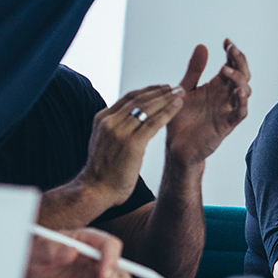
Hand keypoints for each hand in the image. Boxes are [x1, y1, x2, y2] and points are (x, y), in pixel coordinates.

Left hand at [24, 228, 130, 277]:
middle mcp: (100, 258)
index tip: (103, 275)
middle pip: (119, 269)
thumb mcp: (40, 251)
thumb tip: (71, 251)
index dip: (111, 259)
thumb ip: (54, 250)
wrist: (32, 276)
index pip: (110, 245)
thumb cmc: (37, 256)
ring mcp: (100, 276)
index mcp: (90, 241)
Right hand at [78, 84, 184, 203]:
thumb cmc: (104, 170)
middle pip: (140, 99)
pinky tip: (179, 106)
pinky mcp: (132, 144)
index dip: (148, 90)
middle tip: (177, 87)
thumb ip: (115, 127)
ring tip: (181, 92)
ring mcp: (120, 132)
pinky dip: (168, 112)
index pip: (129, 97)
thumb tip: (130, 119)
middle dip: (160, 91)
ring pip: (148, 108)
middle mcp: (109, 122)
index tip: (163, 87)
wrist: (96, 190)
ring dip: (167, 98)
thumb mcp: (104, 141)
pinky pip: (154, 123)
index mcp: (102, 119)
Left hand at [166, 40, 250, 165]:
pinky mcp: (227, 124)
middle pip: (243, 75)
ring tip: (225, 71)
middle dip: (239, 61)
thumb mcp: (185, 89)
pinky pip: (240, 112)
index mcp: (217, 86)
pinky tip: (238, 92)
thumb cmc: (181, 119)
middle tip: (231, 50)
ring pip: (245, 91)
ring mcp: (228, 109)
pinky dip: (242, 102)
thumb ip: (194, 70)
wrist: (175, 146)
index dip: (232, 53)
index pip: (232, 65)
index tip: (226, 42)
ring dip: (239, 79)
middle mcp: (225, 96)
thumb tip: (202, 46)